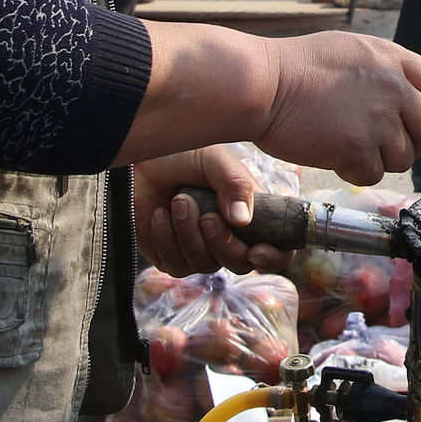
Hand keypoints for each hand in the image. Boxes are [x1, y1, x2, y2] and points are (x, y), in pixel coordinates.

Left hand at [133, 146, 288, 275]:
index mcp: (251, 216)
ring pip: (205, 265)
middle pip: (240, 265)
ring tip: (179, 200)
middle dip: (223, 244)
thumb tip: (243, 222)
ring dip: (190, 234)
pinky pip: (174, 264)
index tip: (257, 250)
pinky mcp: (170, 257)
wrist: (142, 160)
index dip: (274, 258)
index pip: (278, 250)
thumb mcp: (215, 161)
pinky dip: (166, 238)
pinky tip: (159, 213)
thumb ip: (234, 184)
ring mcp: (199, 251)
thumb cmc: (184, 155)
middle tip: (208, 217)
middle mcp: (229, 238)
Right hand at [256, 29, 420, 180]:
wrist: (261, 84)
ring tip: (345, 140)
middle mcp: (393, 87)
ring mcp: (378, 119)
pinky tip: (332, 152)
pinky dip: (355, 170)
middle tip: (389, 145)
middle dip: (418, 144)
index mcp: (393, 59)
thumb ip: (386, 72)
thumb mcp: (351, 52)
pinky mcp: (358, 147)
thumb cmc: (296, 68)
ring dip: (379, 157)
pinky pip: (373, 173)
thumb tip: (412, 99)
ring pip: (403, 158)